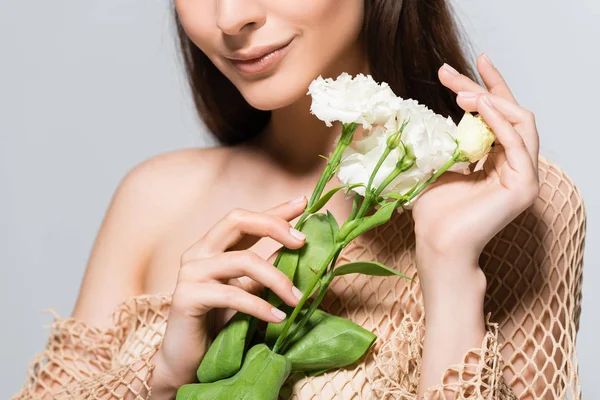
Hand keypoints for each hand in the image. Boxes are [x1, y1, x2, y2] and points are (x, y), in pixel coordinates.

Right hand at [149, 197, 307, 396]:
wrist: (187, 363)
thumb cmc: (220, 325)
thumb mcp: (250, 291)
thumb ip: (267, 268)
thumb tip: (299, 248)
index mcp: (212, 247)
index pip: (245, 219)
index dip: (275, 210)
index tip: (303, 202)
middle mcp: (198, 252)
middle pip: (237, 221)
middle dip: (274, 225)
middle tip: (302, 241)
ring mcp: (190, 273)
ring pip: (242, 260)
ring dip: (276, 278)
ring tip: (296, 298)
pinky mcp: (186, 297)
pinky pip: (232, 294)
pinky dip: (260, 306)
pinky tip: (278, 318)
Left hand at [412, 53, 539, 289]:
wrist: (437, 243)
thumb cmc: (435, 212)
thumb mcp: (441, 166)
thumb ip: (451, 141)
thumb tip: (441, 115)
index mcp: (499, 161)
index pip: (497, 117)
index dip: (482, 88)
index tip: (455, 70)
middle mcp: (517, 166)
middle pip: (509, 113)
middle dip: (480, 88)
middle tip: (447, 73)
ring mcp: (525, 176)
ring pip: (520, 122)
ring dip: (491, 101)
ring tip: (462, 93)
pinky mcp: (525, 186)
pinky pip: (518, 144)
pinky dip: (500, 121)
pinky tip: (480, 106)